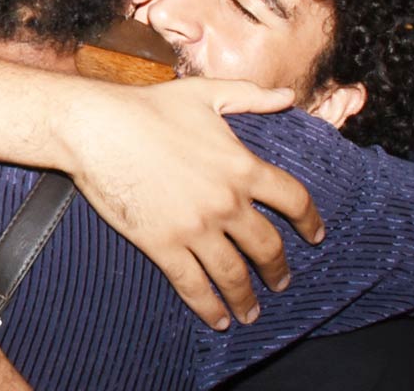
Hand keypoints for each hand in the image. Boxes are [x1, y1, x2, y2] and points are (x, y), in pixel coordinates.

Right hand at [56, 77, 320, 329]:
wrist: (97, 128)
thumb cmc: (147, 107)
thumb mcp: (205, 94)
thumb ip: (250, 96)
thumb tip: (287, 96)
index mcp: (241, 166)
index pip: (293, 200)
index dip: (310, 222)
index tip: (316, 236)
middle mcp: (226, 202)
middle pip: (267, 246)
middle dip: (278, 270)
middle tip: (281, 282)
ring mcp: (196, 227)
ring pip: (234, 274)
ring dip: (247, 298)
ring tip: (251, 312)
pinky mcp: (163, 244)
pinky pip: (193, 285)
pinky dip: (208, 307)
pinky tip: (217, 319)